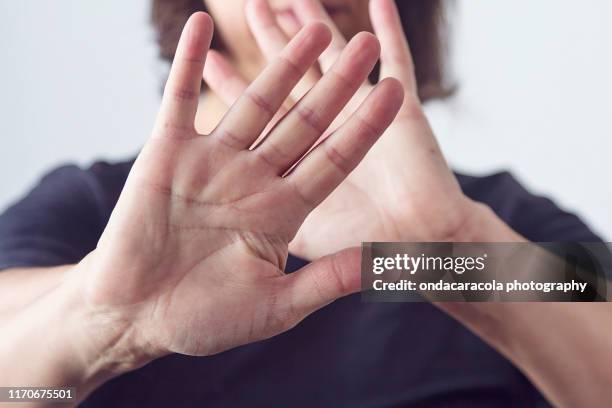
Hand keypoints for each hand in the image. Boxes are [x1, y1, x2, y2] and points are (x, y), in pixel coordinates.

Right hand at [69, 12, 402, 368]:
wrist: (136, 315)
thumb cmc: (204, 318)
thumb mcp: (276, 307)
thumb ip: (327, 281)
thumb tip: (382, 264)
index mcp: (283, 211)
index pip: (334, 160)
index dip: (364, 127)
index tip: (395, 92)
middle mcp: (254, 178)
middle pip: (303, 122)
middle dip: (333, 84)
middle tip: (361, 45)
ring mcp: (213, 161)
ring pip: (255, 103)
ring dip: (279, 65)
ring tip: (309, 27)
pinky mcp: (167, 152)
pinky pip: (180, 100)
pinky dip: (191, 64)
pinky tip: (202, 24)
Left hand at [204, 0, 480, 259]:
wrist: (426, 255)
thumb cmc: (365, 256)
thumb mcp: (297, 264)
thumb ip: (262, 233)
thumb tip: (224, 223)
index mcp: (295, 175)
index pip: (258, 121)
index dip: (235, 88)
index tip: (211, 60)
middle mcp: (328, 139)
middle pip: (291, 84)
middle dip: (273, 46)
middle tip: (252, 7)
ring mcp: (366, 122)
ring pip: (335, 65)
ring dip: (318, 30)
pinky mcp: (404, 113)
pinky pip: (399, 61)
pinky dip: (391, 31)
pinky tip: (379, 1)